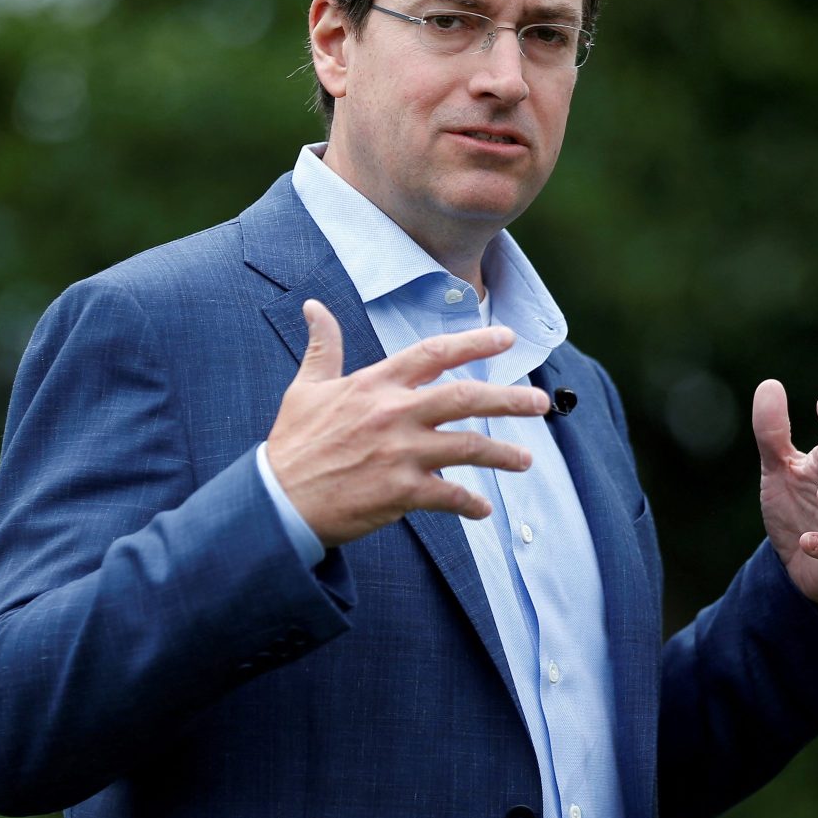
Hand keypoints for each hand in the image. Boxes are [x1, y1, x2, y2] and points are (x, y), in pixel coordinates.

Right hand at [267, 300, 551, 547]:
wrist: (277, 500)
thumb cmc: (292, 443)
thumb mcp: (305, 387)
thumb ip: (322, 347)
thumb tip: (314, 307)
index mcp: (375, 384)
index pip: (434, 353)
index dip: (474, 342)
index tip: (507, 338)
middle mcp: (394, 413)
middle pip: (465, 397)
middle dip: (508, 398)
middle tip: (540, 403)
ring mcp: (400, 453)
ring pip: (468, 447)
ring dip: (502, 454)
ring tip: (526, 461)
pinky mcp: (400, 492)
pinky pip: (449, 496)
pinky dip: (469, 504)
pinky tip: (481, 510)